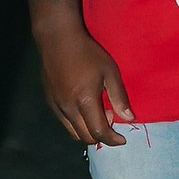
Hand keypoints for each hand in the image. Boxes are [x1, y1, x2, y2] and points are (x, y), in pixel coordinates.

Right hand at [32, 16, 135, 148]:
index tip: (122, 138)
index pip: (99, 133)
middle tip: (110, 119)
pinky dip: (76, 124)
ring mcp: (56, 106)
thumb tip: (129, 118)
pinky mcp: (49, 102)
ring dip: (88, 131)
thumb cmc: (87, 53)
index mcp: (85, 102)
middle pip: (85, 137)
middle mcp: (68, 109)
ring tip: (97, 115)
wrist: (57, 39)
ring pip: (73, 132)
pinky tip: (82, 108)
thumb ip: (119, 97)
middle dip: (101, 136)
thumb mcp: (109, 71)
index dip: (113, 140)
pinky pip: (64, 122)